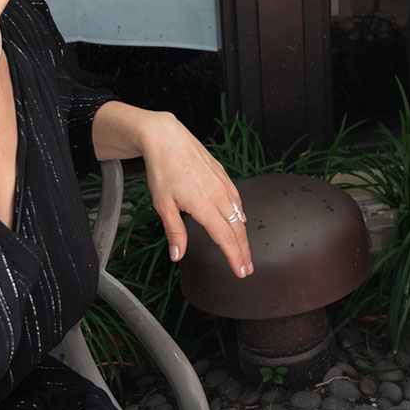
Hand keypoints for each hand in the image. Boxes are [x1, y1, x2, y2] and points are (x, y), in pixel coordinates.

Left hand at [139, 113, 251, 275]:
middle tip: (247, 268)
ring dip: (244, 235)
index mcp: (204, 206)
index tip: (240, 271)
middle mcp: (219, 196)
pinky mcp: (223, 175)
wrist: (167, 138)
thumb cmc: (162, 170)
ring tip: (244, 250)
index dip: (234, 257)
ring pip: (240, 214)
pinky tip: (241, 219)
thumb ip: (174, 231)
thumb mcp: (163, 205)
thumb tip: (178, 255)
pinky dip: (241, 213)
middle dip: (244, 251)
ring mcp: (223, 184)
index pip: (225, 238)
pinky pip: (237, 199)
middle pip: (238, 230)